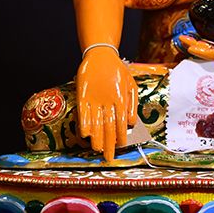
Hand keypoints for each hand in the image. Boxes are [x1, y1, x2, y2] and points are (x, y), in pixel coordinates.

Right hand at [76, 46, 137, 161]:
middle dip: (108, 142)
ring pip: (95, 120)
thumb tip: (131, 121)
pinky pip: (82, 110)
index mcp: (121, 99)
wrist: (101, 55)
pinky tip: (84, 134)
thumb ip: (131, 103)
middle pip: (108, 125)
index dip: (121, 135)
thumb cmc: (118, 71)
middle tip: (108, 157)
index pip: (121, 121)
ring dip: (96, 136)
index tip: (120, 147)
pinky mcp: (83, 94)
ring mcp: (94, 97)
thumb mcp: (131, 85)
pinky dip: (83, 122)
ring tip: (97, 149)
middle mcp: (108, 100)